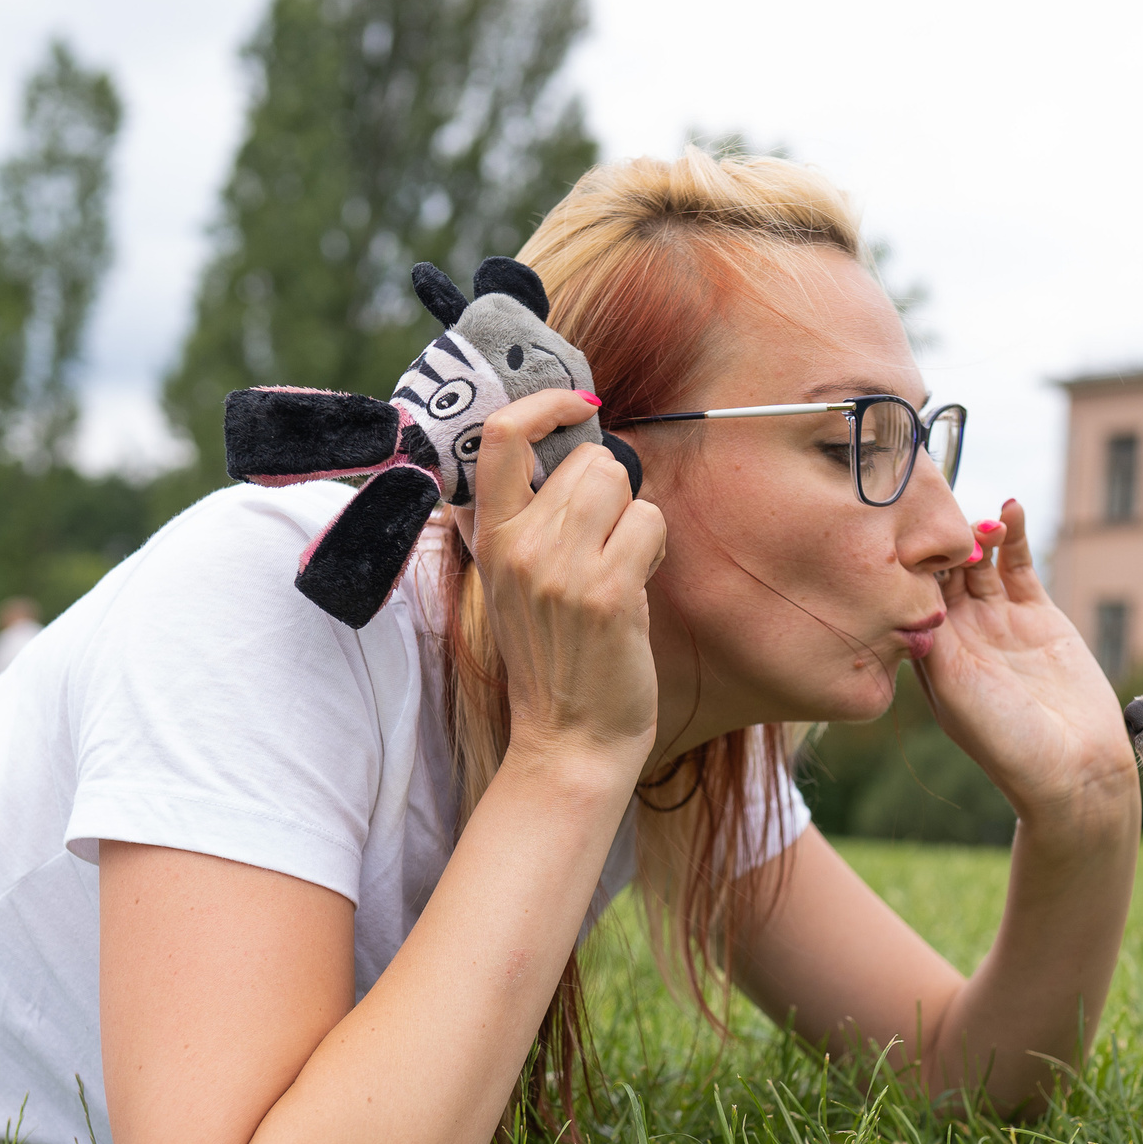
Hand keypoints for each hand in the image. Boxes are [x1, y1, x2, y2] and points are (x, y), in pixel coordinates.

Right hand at [470, 389, 666, 775]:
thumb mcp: (512, 583)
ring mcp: (561, 569)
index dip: (544, 405)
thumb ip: (526, 520)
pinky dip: (653, 547)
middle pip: (587, 459)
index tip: (577, 407)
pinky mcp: (607, 592)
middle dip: (612, 487)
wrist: (568, 738)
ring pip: (619, 482)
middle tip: (607, 538)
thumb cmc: (552, 657)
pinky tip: (637, 583)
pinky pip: (649, 523)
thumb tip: (568, 450)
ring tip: (621, 562)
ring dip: (634, 516)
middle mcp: (518, 546)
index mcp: (489, 538)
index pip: (498, 436)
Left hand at [920, 500, 1136, 823]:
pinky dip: (1014, 536)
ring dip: (976, 535)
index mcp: (929, 653)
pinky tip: (1011, 510)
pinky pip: (1019, 565)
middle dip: (940, 541)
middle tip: (945, 518)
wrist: (1073, 766)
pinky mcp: (1038, 614)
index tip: (907, 533)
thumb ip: (931, 636)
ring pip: (979, 561)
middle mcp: (960, 634)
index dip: (907, 561)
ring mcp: (998, 621)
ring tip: (982, 523)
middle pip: (941, 569)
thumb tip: (909, 583)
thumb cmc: (1005, 739)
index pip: (908, 592)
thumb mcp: (952, 688)